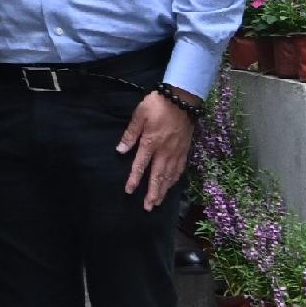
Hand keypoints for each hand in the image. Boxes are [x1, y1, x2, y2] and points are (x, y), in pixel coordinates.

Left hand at [118, 90, 197, 209]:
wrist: (182, 99)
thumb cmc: (157, 105)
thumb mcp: (139, 115)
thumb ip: (130, 134)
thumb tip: (120, 150)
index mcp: (151, 143)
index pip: (140, 165)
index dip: (134, 179)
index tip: (129, 192)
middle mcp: (164, 151)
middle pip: (158, 176)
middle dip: (152, 193)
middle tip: (148, 207)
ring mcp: (176, 151)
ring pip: (170, 176)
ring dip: (164, 190)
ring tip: (158, 202)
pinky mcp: (184, 149)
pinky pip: (180, 168)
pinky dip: (175, 179)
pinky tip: (172, 185)